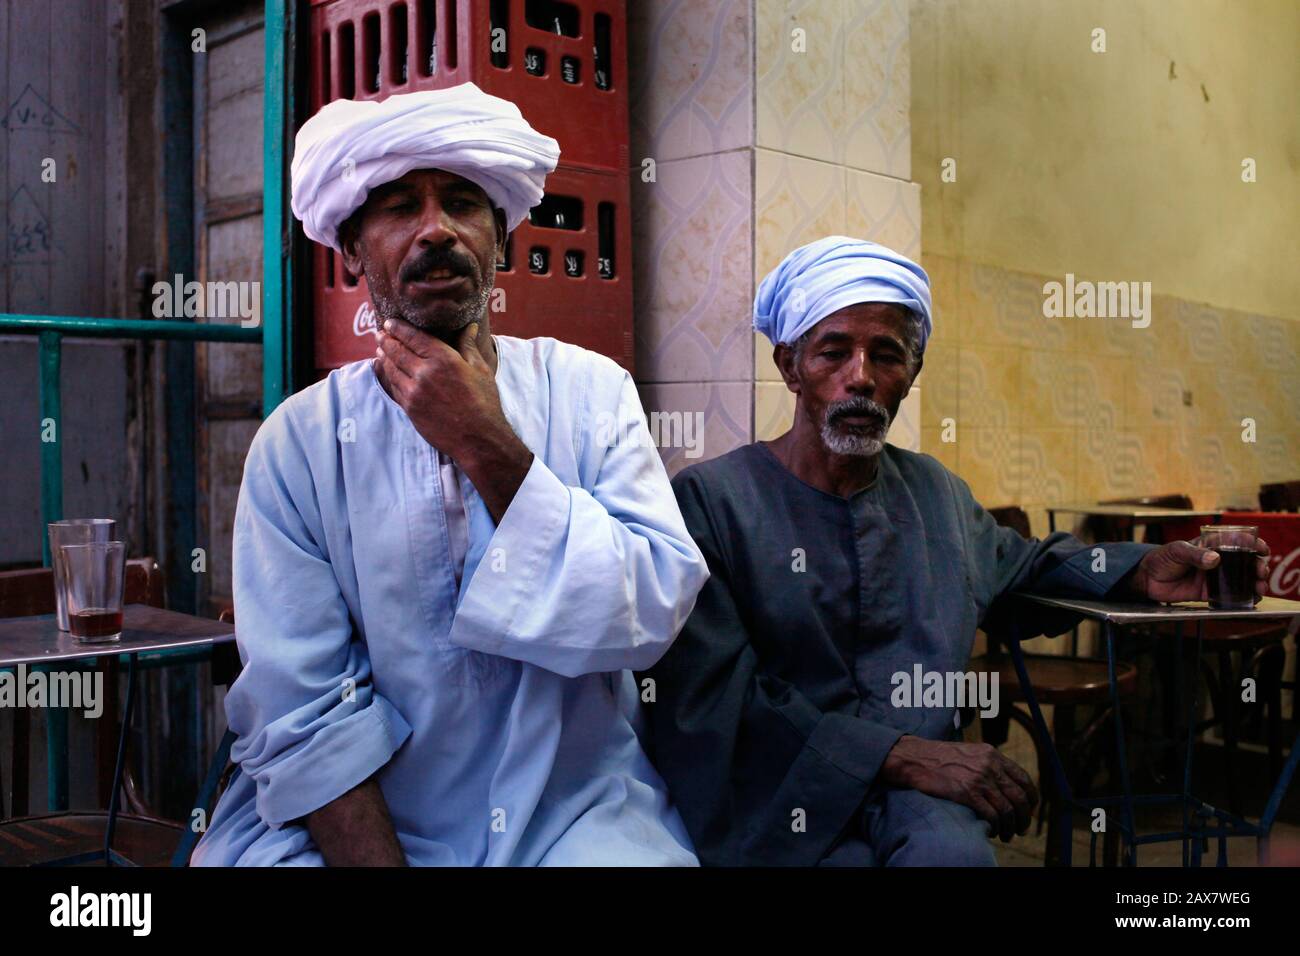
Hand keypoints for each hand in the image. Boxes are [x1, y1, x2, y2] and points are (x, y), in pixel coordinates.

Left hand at [374, 319, 532, 521]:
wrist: (478, 438)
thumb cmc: (484, 403)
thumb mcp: (480, 370)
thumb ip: (468, 346)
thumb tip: (469, 327)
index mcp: (444, 359)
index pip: (414, 337)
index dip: (399, 328)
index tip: (391, 322)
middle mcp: (425, 372)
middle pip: (398, 351)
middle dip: (387, 339)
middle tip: (380, 332)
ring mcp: (414, 391)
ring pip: (392, 369)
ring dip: (384, 357)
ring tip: (380, 349)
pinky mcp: (409, 408)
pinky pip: (394, 387)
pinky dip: (388, 376)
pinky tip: (387, 371)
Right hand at [880, 736, 1037, 841]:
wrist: (914, 758)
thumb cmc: (939, 757)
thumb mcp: (970, 752)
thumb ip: (989, 764)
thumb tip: (1005, 784)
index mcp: (993, 754)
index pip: (1024, 779)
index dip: (1031, 798)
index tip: (1029, 809)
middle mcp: (990, 766)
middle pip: (1020, 797)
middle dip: (1024, 817)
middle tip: (1020, 828)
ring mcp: (979, 779)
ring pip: (1008, 810)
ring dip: (1011, 827)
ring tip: (1007, 834)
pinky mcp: (967, 793)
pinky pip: (991, 815)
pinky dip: (996, 826)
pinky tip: (992, 831)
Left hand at [1127, 538, 1270, 603]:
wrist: (1146, 578)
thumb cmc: (1160, 558)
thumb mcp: (1176, 551)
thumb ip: (1195, 554)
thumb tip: (1214, 559)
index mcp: (1210, 545)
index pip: (1237, 541)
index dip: (1253, 544)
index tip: (1262, 550)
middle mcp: (1216, 561)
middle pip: (1245, 562)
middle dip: (1258, 566)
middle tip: (1260, 572)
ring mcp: (1214, 577)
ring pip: (1241, 580)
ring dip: (1255, 583)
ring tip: (1259, 587)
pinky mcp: (1208, 593)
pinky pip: (1229, 596)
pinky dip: (1242, 598)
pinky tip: (1250, 600)